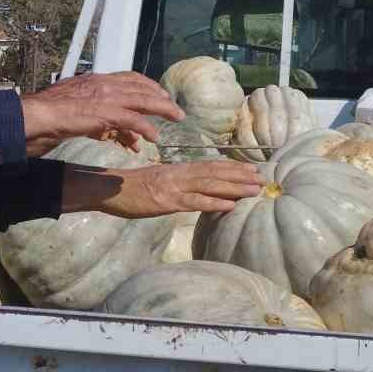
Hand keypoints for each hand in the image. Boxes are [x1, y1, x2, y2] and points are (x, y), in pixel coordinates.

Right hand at [20, 73, 182, 157]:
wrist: (36, 115)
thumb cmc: (47, 113)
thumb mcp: (73, 108)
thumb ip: (91, 116)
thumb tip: (104, 130)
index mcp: (95, 80)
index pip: (128, 77)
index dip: (146, 85)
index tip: (157, 93)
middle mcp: (103, 84)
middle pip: (141, 87)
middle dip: (160, 96)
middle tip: (173, 107)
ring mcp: (105, 97)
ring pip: (143, 100)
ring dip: (163, 108)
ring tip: (176, 117)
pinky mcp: (105, 113)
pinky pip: (133, 120)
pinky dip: (146, 128)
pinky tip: (154, 137)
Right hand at [61, 160, 264, 218]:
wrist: (110, 189)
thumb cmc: (132, 187)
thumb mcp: (158, 180)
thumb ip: (178, 182)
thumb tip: (196, 187)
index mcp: (178, 169)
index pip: (210, 165)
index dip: (232, 166)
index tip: (251, 168)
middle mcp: (179, 174)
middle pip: (215, 173)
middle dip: (240, 176)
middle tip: (262, 178)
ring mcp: (174, 188)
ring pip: (210, 185)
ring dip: (234, 188)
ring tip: (254, 190)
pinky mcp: (166, 202)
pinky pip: (194, 202)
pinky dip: (213, 203)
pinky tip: (229, 206)